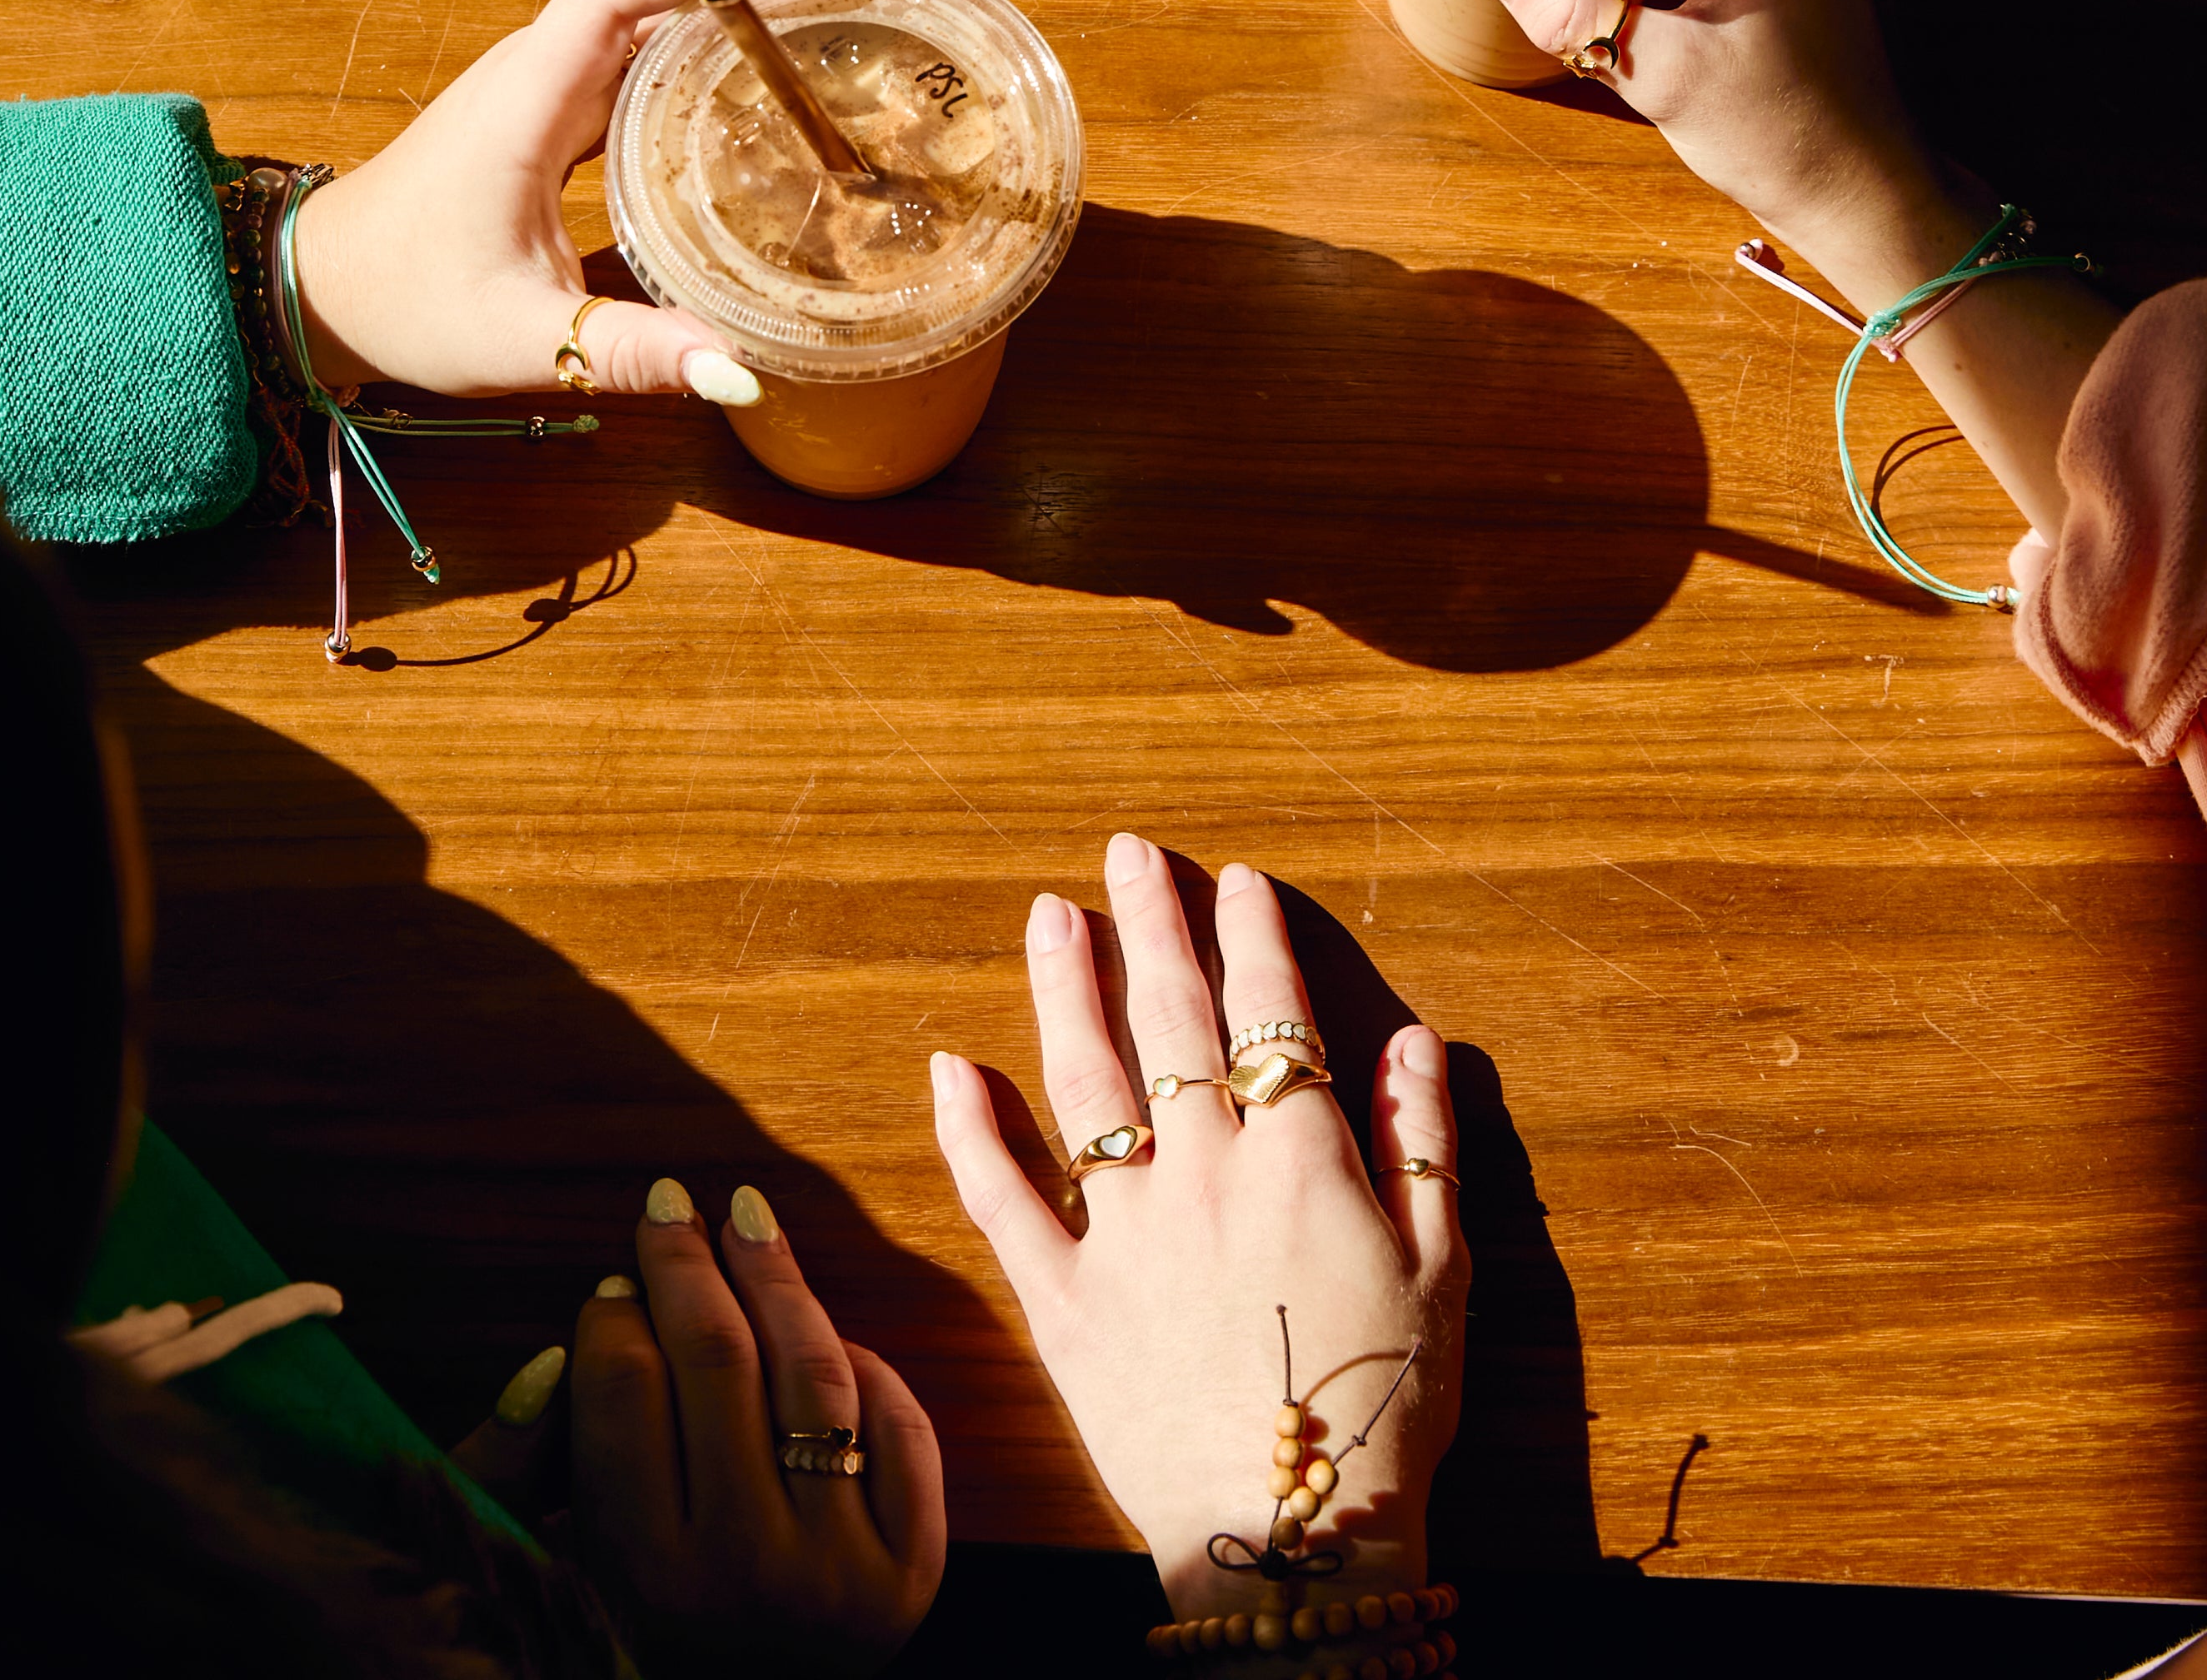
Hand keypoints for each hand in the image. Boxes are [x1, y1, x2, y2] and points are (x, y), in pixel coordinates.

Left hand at [288, 0, 796, 399]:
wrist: (318, 290)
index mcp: (522, 105)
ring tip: (799, 12)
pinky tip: (733, 77)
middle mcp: (528, 78)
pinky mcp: (538, 114)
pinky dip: (678, 46)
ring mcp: (531, 90)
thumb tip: (736, 373)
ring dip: (703, 0)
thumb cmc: (405, 303)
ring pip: (627, 17)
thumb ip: (632, 352)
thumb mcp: (525, 340)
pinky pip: (617, 54)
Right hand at [463, 1183, 944, 1674]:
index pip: (624, 1390)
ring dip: (775, 1277)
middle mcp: (747, 1573)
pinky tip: (824, 1329)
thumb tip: (550, 1355)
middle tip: (669, 1203)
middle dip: (686, 1262)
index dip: (614, 1315)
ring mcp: (841, 1573)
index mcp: (647, 1578)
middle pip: (716, 1359)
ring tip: (746, 1219)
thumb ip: (524, 1479)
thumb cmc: (650, 1638)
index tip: (613, 1281)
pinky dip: (866, 1365)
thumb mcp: (565, 1572)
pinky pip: (897, 1425)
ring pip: (812, 1371)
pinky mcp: (915, 1572)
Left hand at [930, 835, 1464, 1619]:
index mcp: (1299, 1160)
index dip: (1252, 939)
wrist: (1294, 1540)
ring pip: (1085, 1081)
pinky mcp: (1063, 1300)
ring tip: (1049, 913)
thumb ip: (1423, 1146)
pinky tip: (949, 1063)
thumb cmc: (1383, 1409)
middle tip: (1126, 852)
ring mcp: (1125, 1232)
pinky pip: (1004, 1198)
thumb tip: (1416, 1042)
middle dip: (1150, 925)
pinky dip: (970, 1128)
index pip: (1270, 1016)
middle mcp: (1203, 1173)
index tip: (1233, 880)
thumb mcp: (1442, 1272)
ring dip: (1063, 986)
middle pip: (1169, 1020)